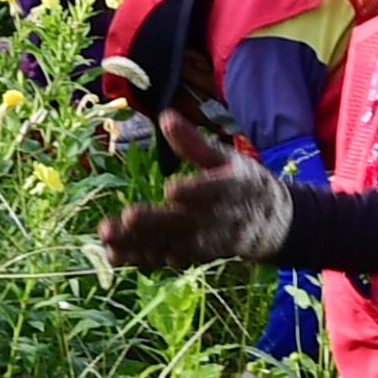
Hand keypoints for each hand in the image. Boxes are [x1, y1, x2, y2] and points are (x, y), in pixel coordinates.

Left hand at [100, 112, 293, 267]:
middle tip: (127, 218)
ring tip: (107, 239)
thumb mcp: (226, 158)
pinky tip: (113, 255)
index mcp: (231, 190)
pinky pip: (166, 260)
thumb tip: (166, 117)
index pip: (214, 191)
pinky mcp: (193, 256)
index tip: (171, 189)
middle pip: (184, 223)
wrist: (270, 226)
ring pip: (170, 245)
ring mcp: (204, 243)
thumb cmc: (243, 183)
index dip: (194, 192)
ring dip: (138, 245)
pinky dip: (141, 260)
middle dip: (154, 222)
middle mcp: (217, 220)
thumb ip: (194, 143)